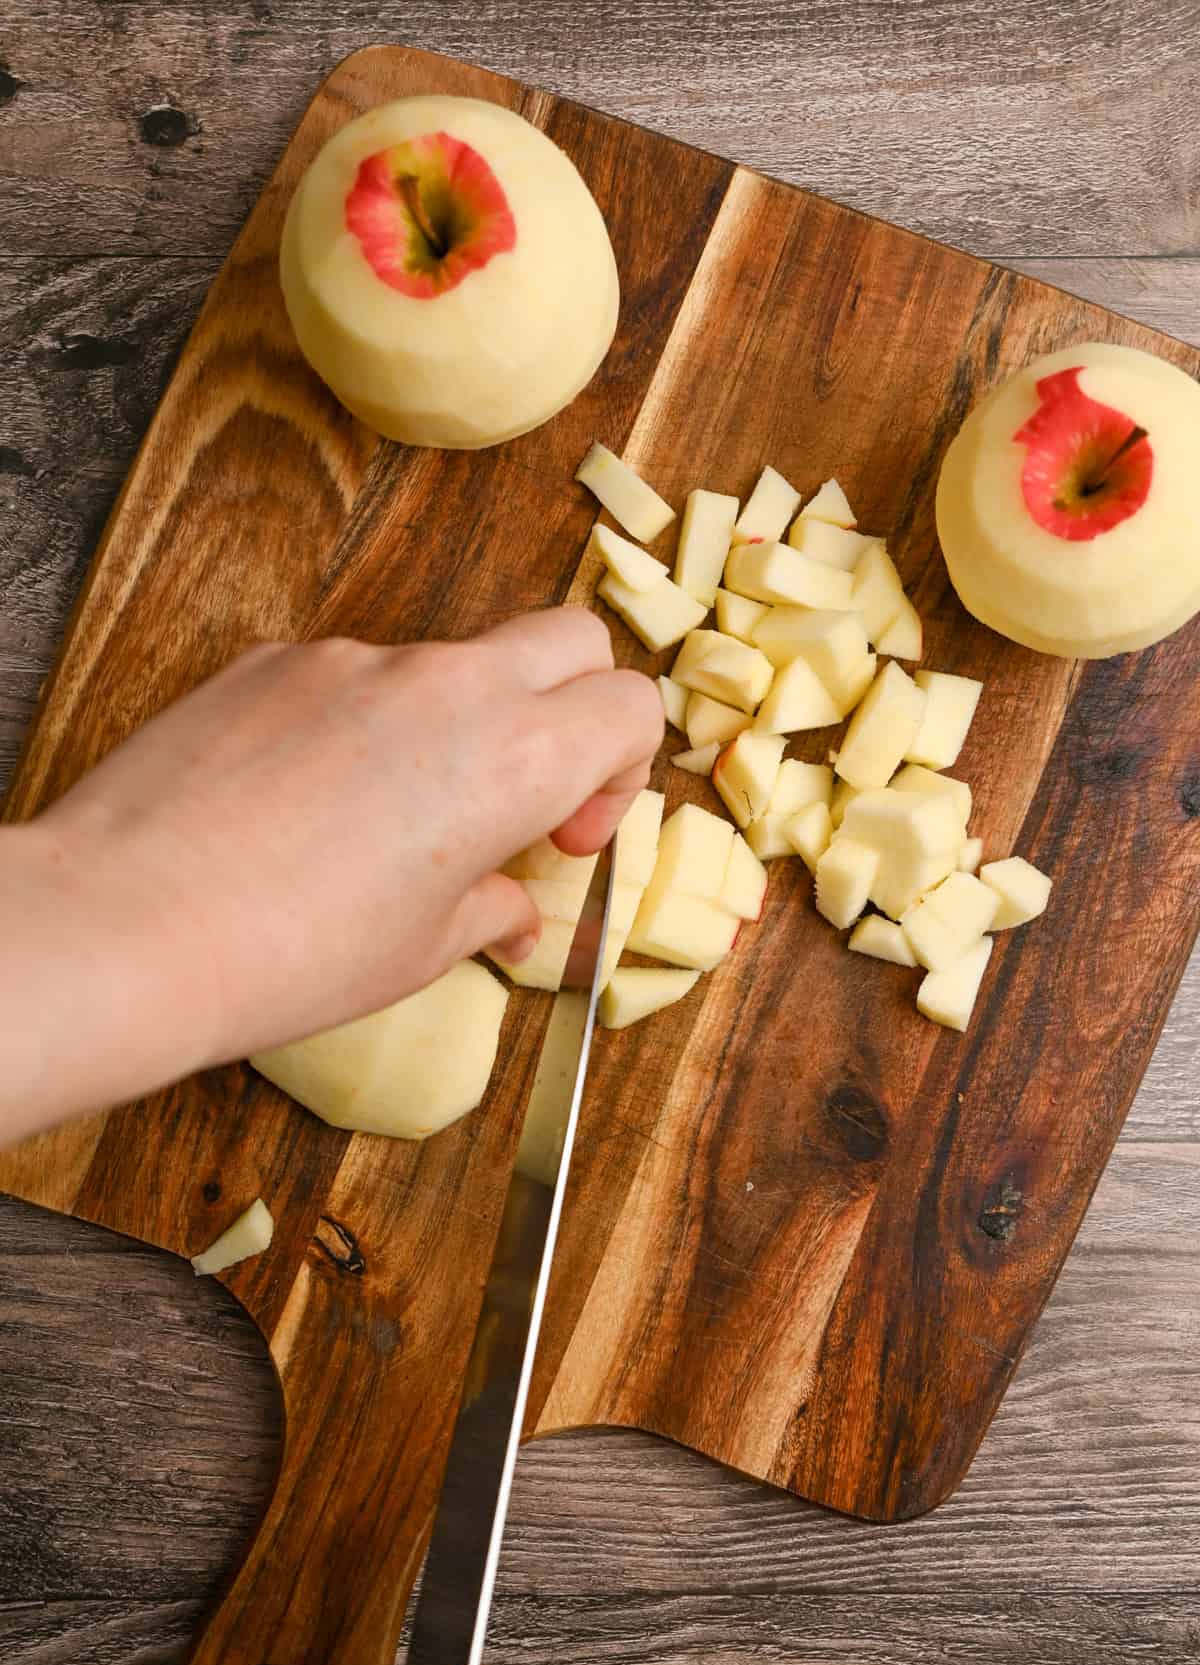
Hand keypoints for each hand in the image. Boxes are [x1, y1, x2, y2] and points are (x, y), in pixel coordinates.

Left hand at [0, 613, 661, 1139]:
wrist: (131, 922)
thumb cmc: (291, 954)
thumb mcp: (421, 951)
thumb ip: (491, 909)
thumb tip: (510, 910)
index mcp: (514, 756)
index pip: (630, 704)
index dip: (620, 770)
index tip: (566, 834)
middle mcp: (448, 683)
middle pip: (569, 638)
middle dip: (572, 705)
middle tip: (522, 794)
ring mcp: (356, 659)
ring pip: (449, 662)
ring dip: (453, 724)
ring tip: (385, 824)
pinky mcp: (277, 659)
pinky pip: (353, 675)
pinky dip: (359, 725)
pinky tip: (303, 807)